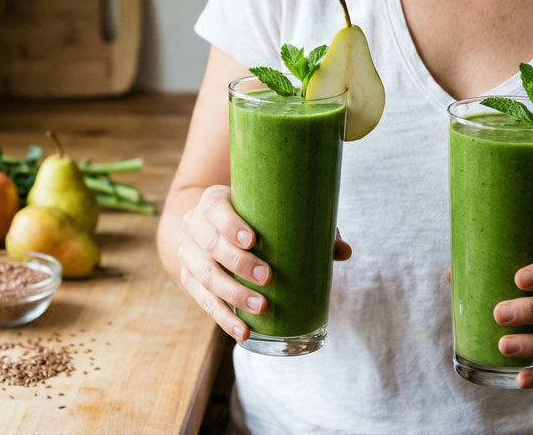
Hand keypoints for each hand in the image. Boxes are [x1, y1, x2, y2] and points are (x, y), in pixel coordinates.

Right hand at [178, 186, 350, 341]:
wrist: (210, 229)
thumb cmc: (251, 218)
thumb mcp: (269, 214)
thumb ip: (306, 229)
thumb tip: (344, 252)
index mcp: (213, 202)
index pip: (216, 210)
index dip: (231, 225)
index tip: (253, 239)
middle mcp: (194, 226)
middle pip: (211, 245)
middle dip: (239, 264)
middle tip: (267, 277)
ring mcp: (188, 254)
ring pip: (206, 276)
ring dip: (233, 294)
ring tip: (260, 306)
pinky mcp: (189, 280)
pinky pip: (204, 302)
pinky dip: (224, 318)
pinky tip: (243, 331)